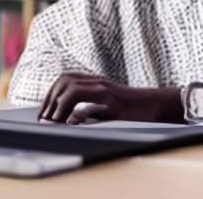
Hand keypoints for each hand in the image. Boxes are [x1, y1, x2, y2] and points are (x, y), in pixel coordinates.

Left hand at [38, 72, 180, 123]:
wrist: (157, 105)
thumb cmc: (135, 110)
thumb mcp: (109, 108)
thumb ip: (91, 110)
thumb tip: (72, 120)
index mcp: (97, 82)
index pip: (66, 79)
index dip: (51, 95)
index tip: (45, 113)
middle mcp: (98, 81)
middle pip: (64, 80)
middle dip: (49, 99)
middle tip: (45, 119)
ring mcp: (104, 87)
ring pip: (70, 85)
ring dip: (57, 103)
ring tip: (53, 121)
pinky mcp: (110, 97)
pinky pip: (83, 97)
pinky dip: (70, 108)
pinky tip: (68, 122)